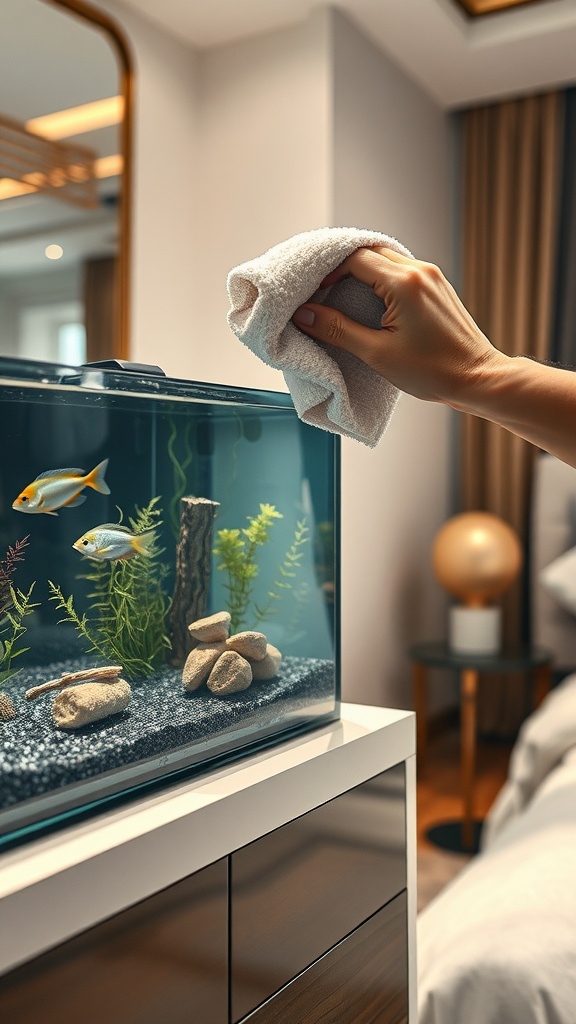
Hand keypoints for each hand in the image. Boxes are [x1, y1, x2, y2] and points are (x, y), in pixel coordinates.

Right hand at [292, 247, 507, 407]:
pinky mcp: (437, 286)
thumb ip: (338, 330)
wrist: (477, 378)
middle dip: (341, 268)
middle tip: (322, 292)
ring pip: (385, 258)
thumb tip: (305, 315)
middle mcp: (420, 270)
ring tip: (342, 297)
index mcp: (404, 283)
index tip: (313, 293)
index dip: (328, 273)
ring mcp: (432, 276)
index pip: (354, 259)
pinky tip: (370, 301)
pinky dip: (380, 279)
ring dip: (361, 272)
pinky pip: (401, 270)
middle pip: (369, 252)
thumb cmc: (433, 371)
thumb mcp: (377, 353)